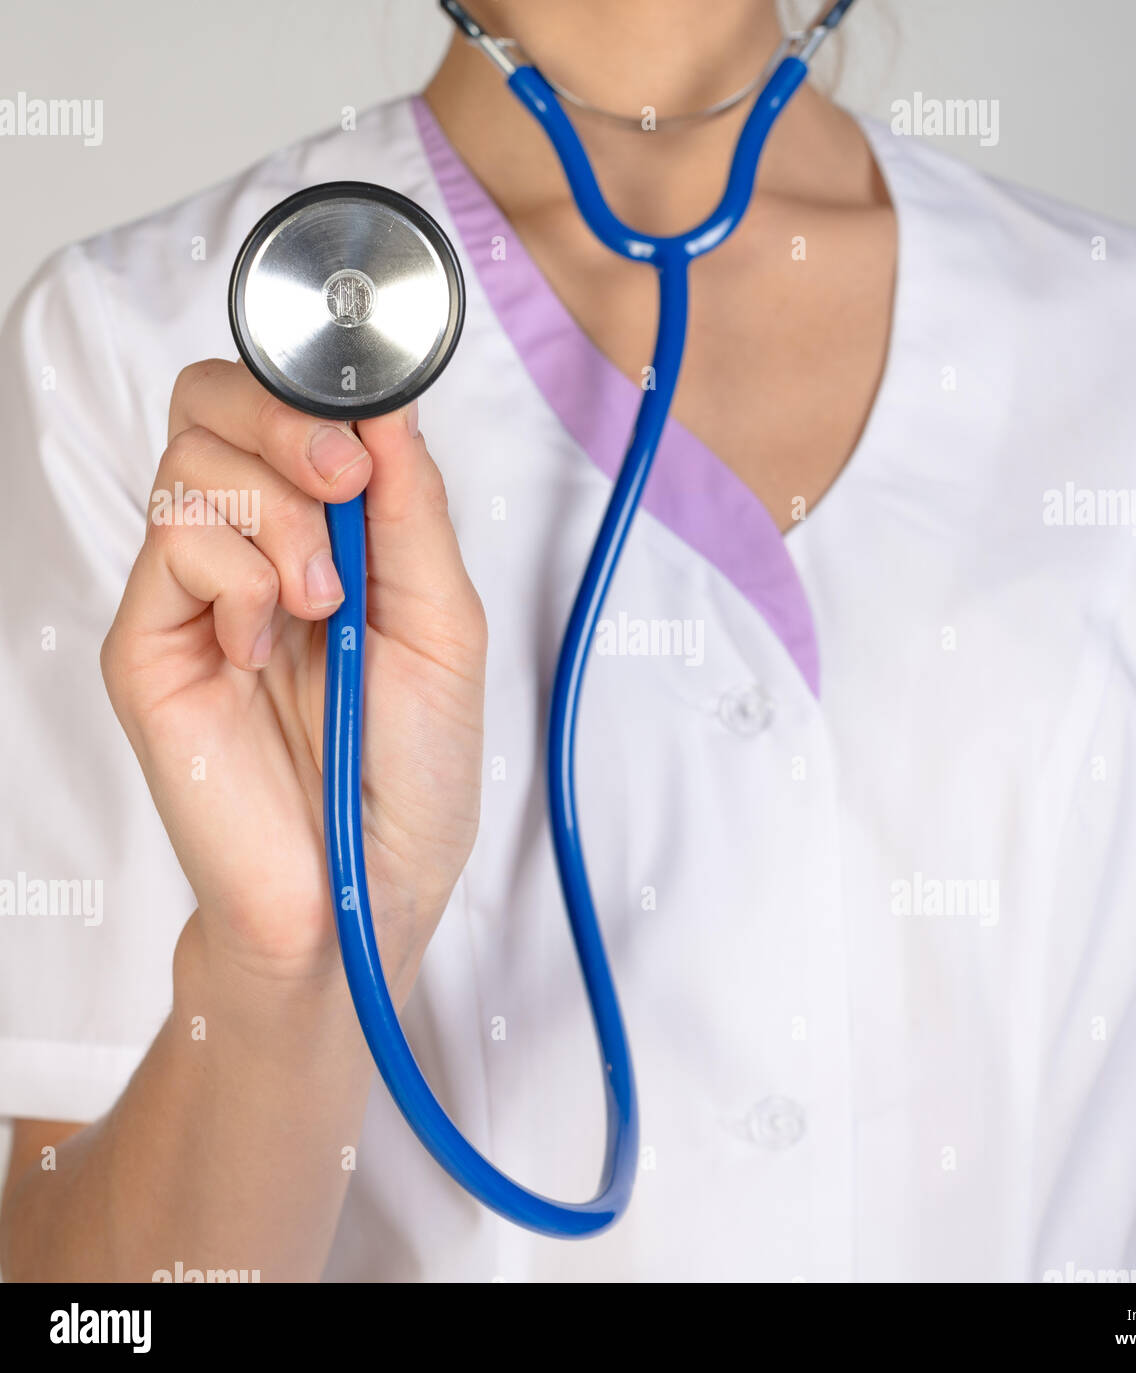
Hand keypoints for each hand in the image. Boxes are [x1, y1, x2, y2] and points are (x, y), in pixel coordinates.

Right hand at [101, 360, 485, 991]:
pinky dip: (241, 583)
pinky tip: (268, 650)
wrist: (361, 890)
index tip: (369, 438)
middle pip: (213, 405)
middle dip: (286, 425)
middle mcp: (254, 553)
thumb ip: (413, 512)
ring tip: (322, 609)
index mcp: (329, 540)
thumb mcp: (443, 628)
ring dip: (279, 520)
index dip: (317, 394)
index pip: (285, 409)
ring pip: (193, 464)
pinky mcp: (151, 645)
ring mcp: (194, 596)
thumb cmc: (409, 776)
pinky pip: (174, 548)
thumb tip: (389, 406)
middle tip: (342, 487)